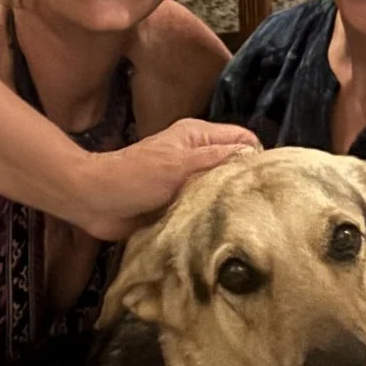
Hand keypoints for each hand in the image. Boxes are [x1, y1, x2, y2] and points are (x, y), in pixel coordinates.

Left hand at [67, 119, 257, 242]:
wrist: (95, 202)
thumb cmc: (134, 177)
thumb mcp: (178, 165)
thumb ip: (216, 159)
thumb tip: (253, 156)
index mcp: (197, 136)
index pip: (242, 138)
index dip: (258, 155)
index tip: (270, 180)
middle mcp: (196, 155)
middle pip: (234, 164)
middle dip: (247, 181)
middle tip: (263, 204)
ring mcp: (187, 180)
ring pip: (221, 188)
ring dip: (230, 201)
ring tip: (248, 219)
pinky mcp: (179, 203)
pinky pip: (205, 207)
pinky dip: (213, 215)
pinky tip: (224, 229)